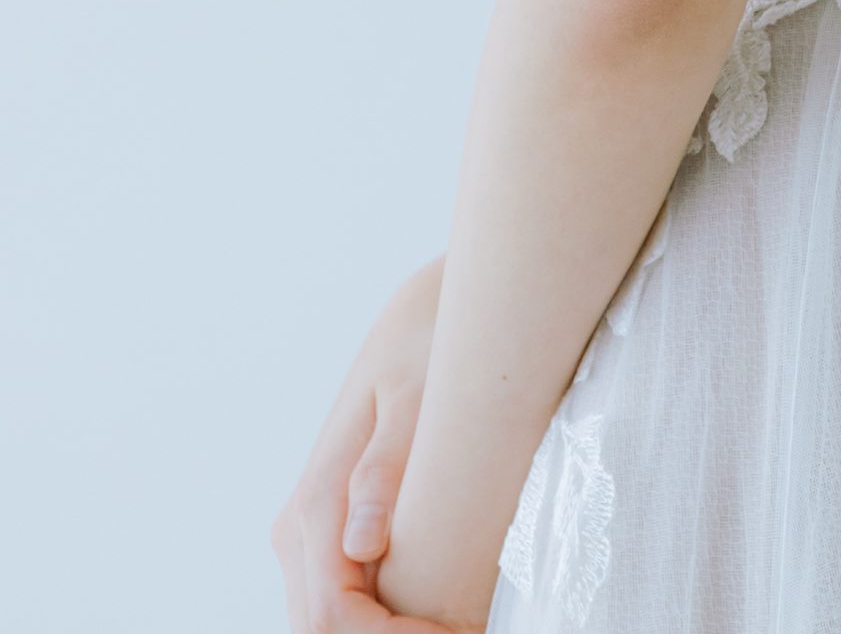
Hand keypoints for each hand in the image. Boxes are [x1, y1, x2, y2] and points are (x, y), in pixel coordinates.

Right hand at [272, 254, 480, 632]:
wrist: (424, 314)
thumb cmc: (428, 346)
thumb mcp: (418, 396)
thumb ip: (385, 467)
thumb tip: (360, 545)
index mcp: (317, 503)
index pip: (333, 617)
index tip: (456, 632)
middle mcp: (300, 529)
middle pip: (325, 631)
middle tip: (465, 627)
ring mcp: (312, 534)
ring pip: (329, 622)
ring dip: (385, 631)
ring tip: (458, 620)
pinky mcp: (333, 533)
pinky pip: (345, 600)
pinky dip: (383, 620)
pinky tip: (436, 611)